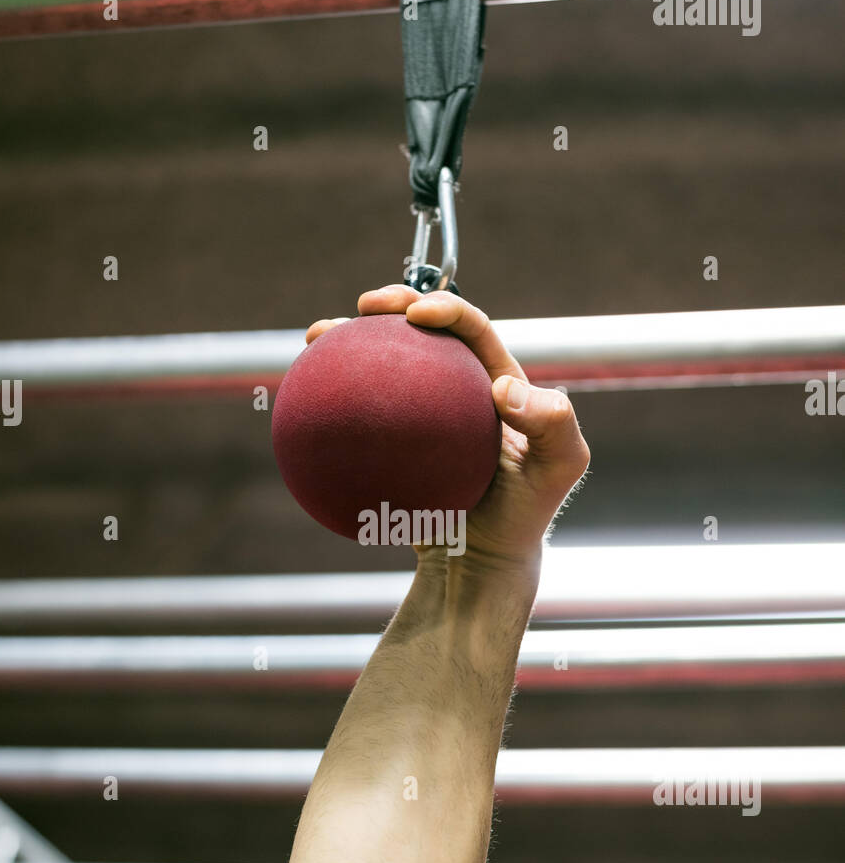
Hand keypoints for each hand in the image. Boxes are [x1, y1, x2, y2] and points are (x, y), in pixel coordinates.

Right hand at [305, 284, 590, 567]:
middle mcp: (454, 386)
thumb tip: (503, 387)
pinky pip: (357, 416)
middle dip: (392, 303)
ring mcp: (417, 414)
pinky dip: (330, 401)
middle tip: (365, 306)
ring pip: (380, 364)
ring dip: (346, 339)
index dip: (446, 307)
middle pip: (419, 330)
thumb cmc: (525, 512)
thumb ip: (552, 422)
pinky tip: (303, 399)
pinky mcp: (387, 442)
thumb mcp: (559, 468)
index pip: (471, 328)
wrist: (482, 559)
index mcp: (493, 377)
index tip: (418, 314)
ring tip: (317, 335)